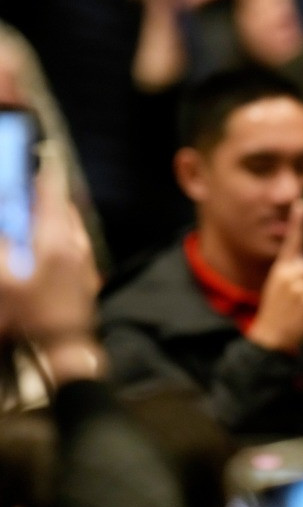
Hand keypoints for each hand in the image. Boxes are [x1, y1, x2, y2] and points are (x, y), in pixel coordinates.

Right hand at [0, 155, 103, 383]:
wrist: (65, 351)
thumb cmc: (29, 317)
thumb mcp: (3, 281)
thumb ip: (2, 246)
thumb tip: (5, 224)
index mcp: (56, 240)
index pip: (52, 195)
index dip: (45, 173)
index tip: (43, 155)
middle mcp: (77, 246)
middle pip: (64, 209)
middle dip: (48, 194)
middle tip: (31, 184)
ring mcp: (86, 263)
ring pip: (73, 227)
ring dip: (56, 215)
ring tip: (37, 212)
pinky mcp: (89, 279)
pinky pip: (76, 245)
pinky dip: (62, 235)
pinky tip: (49, 245)